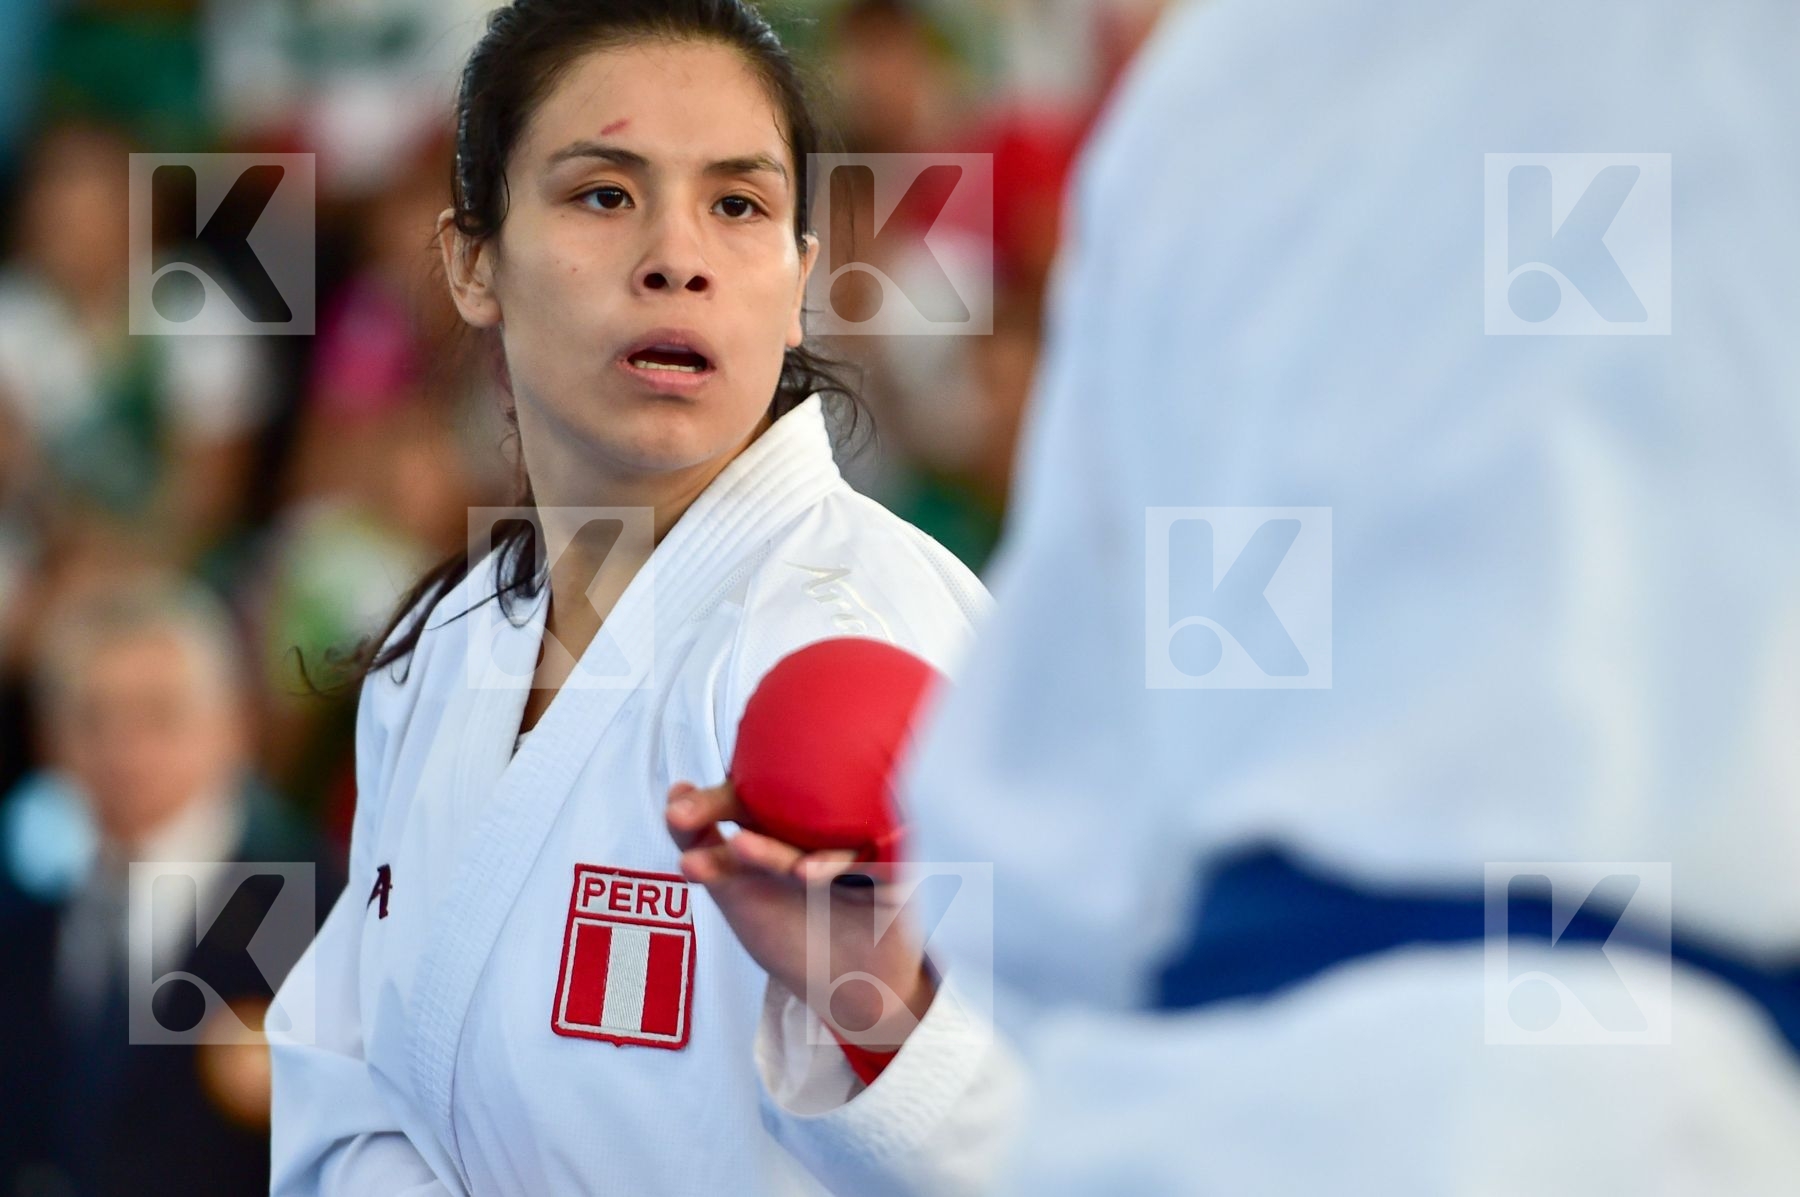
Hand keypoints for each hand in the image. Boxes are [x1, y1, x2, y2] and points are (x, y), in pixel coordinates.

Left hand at [665, 779, 934, 1050]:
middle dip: (728, 808)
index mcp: (781, 828)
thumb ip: (702, 846)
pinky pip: (862, 857)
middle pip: (773, 807)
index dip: (710, 803)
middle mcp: (815, 830)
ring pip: (811, 834)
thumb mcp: (736, 893)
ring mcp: (850, 848)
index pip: (744, 800)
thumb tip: (676, 791)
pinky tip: (806, 874)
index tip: (676, 815)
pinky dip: (834, 862)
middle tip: (687, 818)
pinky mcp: (887, 870)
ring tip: (738, 848)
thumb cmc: (795, 936)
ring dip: (772, 846)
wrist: (850, 989)